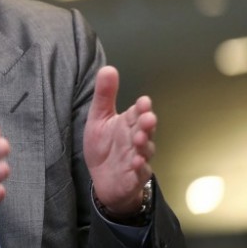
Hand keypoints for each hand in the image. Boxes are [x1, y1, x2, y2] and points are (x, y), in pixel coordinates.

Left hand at [84, 66, 156, 216]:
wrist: (103, 179)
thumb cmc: (104, 146)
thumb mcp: (98, 118)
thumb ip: (104, 95)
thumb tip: (108, 68)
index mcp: (127, 123)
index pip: (136, 113)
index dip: (141, 108)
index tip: (143, 101)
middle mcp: (135, 139)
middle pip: (145, 130)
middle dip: (147, 123)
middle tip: (147, 117)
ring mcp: (137, 158)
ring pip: (145, 150)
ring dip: (144, 144)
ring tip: (139, 138)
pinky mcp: (134, 176)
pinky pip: (140, 172)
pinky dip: (139, 167)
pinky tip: (136, 162)